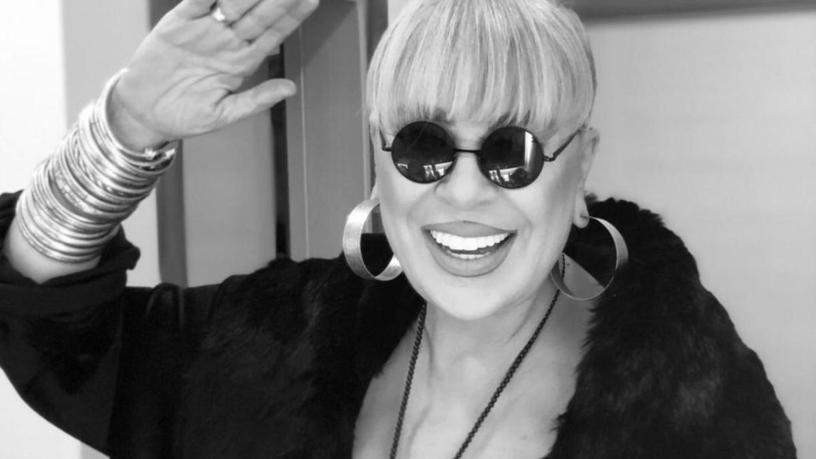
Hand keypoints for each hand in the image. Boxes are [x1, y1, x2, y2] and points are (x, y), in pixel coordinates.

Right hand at [109, 0, 317, 148]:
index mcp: (242, 61)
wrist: (144, 113)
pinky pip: (196, 2)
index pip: (274, 34)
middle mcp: (227, 41)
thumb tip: (290, 88)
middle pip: (259, 13)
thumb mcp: (224, 114)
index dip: (293, 17)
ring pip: (233, 3)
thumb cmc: (184, 114)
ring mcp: (205, 30)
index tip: (311, 0)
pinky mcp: (178, 24)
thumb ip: (256, 100)